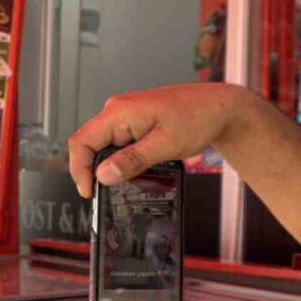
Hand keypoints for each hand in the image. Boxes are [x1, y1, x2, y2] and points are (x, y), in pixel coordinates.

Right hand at [68, 82, 257, 197]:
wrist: (221, 107)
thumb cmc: (199, 117)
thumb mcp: (165, 145)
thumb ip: (133, 160)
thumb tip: (104, 174)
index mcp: (119, 112)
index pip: (82, 142)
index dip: (79, 170)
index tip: (89, 191)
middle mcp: (118, 110)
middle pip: (91, 144)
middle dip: (96, 170)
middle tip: (109, 192)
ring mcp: (127, 116)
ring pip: (107, 146)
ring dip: (113, 165)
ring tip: (129, 181)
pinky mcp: (137, 122)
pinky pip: (121, 143)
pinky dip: (125, 158)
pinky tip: (140, 169)